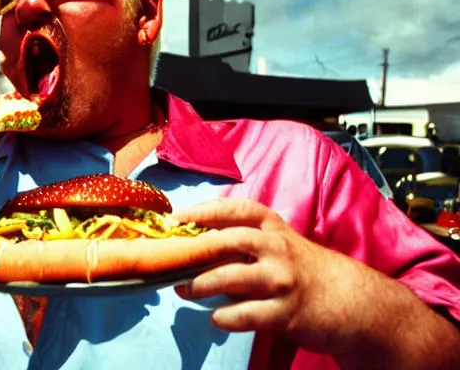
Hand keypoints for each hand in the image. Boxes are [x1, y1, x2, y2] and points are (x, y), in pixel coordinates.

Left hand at [174, 198, 388, 355]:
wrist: (353, 301)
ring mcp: (281, 281)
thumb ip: (250, 240)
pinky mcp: (285, 313)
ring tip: (183, 290)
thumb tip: (203, 242)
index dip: (207, 210)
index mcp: (276, 228)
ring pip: (231, 278)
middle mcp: (278, 249)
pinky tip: (216, 317)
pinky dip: (223, 317)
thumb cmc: (308, 270)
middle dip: (196, 249)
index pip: (238, 210)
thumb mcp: (283, 244)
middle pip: (229, 240)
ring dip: (201, 285)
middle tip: (173, 258)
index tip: (180, 216)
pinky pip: (244, 314)